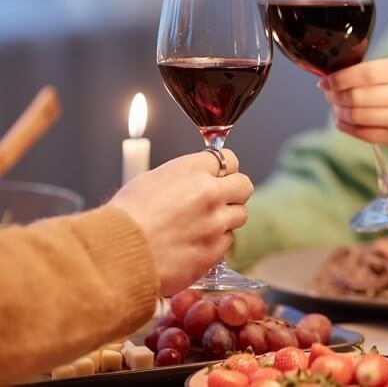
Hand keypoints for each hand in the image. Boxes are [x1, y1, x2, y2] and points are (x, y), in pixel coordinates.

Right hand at [109, 149, 253, 295]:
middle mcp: (211, 194)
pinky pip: (227, 242)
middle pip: (244, 186)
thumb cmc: (124, 218)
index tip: (218, 176)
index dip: (223, 169)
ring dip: (225, 218)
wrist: (115, 255)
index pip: (229, 159)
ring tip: (200, 225)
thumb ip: (184, 177)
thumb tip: (197, 178)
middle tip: (219, 199)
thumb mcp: (150, 180)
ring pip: (240, 215)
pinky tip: (193, 244)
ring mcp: (216, 224)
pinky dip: (215, 242)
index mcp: (193, 171)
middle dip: (234, 191)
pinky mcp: (214, 251)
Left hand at [319, 56, 387, 165]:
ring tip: (336, 107)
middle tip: (328, 93)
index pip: (364, 72)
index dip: (339, 78)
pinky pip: (364, 133)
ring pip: (357, 115)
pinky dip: (347, 127)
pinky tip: (344, 121)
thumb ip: (379, 72)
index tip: (325, 81)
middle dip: (335, 95)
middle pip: (356, 96)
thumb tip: (340, 76)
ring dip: (339, 111)